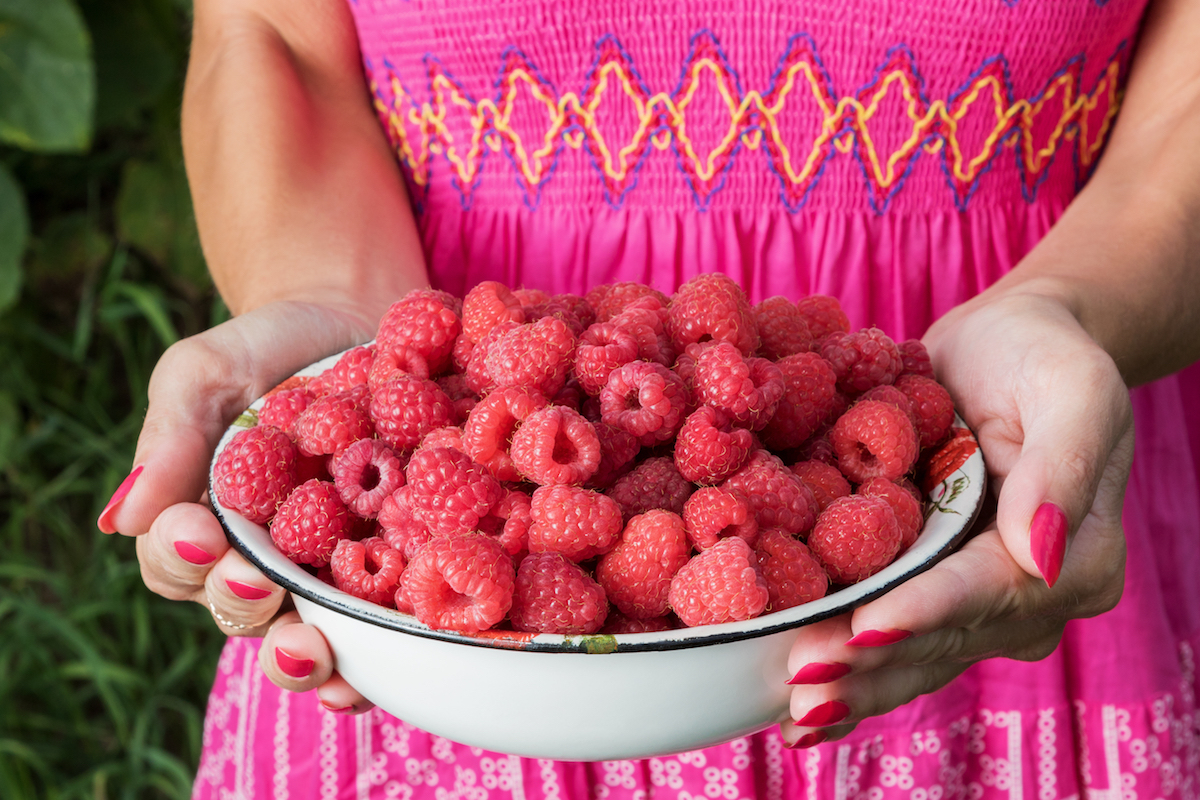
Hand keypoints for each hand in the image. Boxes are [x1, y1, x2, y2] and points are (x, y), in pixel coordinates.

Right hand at [101, 300, 379, 711]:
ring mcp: (326, 571)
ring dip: (303, 654)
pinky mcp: (393, 569)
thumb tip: (121, 520)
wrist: (358, 327)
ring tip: (314, 648)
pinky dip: (375, 655)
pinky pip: (378, 627)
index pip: (173, 563)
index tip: (197, 533)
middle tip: (257, 583)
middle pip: (237, 610)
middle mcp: (262, 562)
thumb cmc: (266, 350)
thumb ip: (170, 435)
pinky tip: (379, 668)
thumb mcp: (204, 372)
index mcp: (202, 524)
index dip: (179, 557)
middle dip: (242, 604)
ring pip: (303, 634)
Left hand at [779, 289, 1133, 746]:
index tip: (867, 629)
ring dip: (852, 684)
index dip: (927, 611)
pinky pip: (887, 635)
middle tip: (802, 685)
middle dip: (870, 664)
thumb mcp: (1072, 387)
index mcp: (1072, 555)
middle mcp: (1024, 595)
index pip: (991, 589)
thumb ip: (1062, 465)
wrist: (1003, 348)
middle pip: (942, 638)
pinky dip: (846, 668)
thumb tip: (1039, 553)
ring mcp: (971, 599)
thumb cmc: (1041, 357)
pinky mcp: (924, 586)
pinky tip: (798, 711)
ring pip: (910, 654)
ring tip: (792, 714)